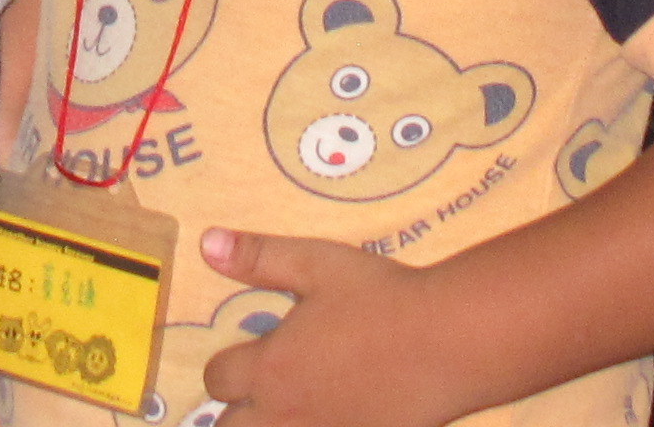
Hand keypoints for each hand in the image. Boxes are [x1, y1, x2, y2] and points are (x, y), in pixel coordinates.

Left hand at [196, 228, 461, 426]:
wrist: (447, 341)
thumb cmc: (380, 297)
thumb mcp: (314, 263)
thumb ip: (258, 257)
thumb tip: (206, 243)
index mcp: (270, 367)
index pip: (217, 379)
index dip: (223, 369)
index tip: (240, 361)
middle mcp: (287, 412)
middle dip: (234, 415)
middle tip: (255, 398)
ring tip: (285, 412)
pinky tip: (326, 420)